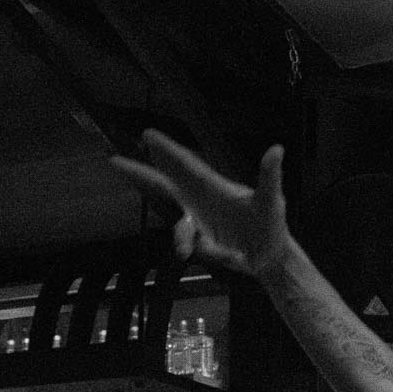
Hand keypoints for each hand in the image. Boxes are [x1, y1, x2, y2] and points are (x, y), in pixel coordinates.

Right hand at [110, 132, 291, 276]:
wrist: (271, 257)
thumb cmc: (272, 224)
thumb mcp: (272, 201)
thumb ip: (270, 177)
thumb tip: (277, 150)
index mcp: (215, 187)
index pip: (187, 165)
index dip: (168, 150)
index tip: (148, 135)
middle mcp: (202, 202)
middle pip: (166, 186)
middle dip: (142, 174)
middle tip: (115, 161)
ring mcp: (200, 223)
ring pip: (179, 225)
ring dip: (181, 237)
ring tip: (187, 251)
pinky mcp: (202, 242)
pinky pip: (194, 246)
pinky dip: (208, 252)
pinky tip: (229, 257)